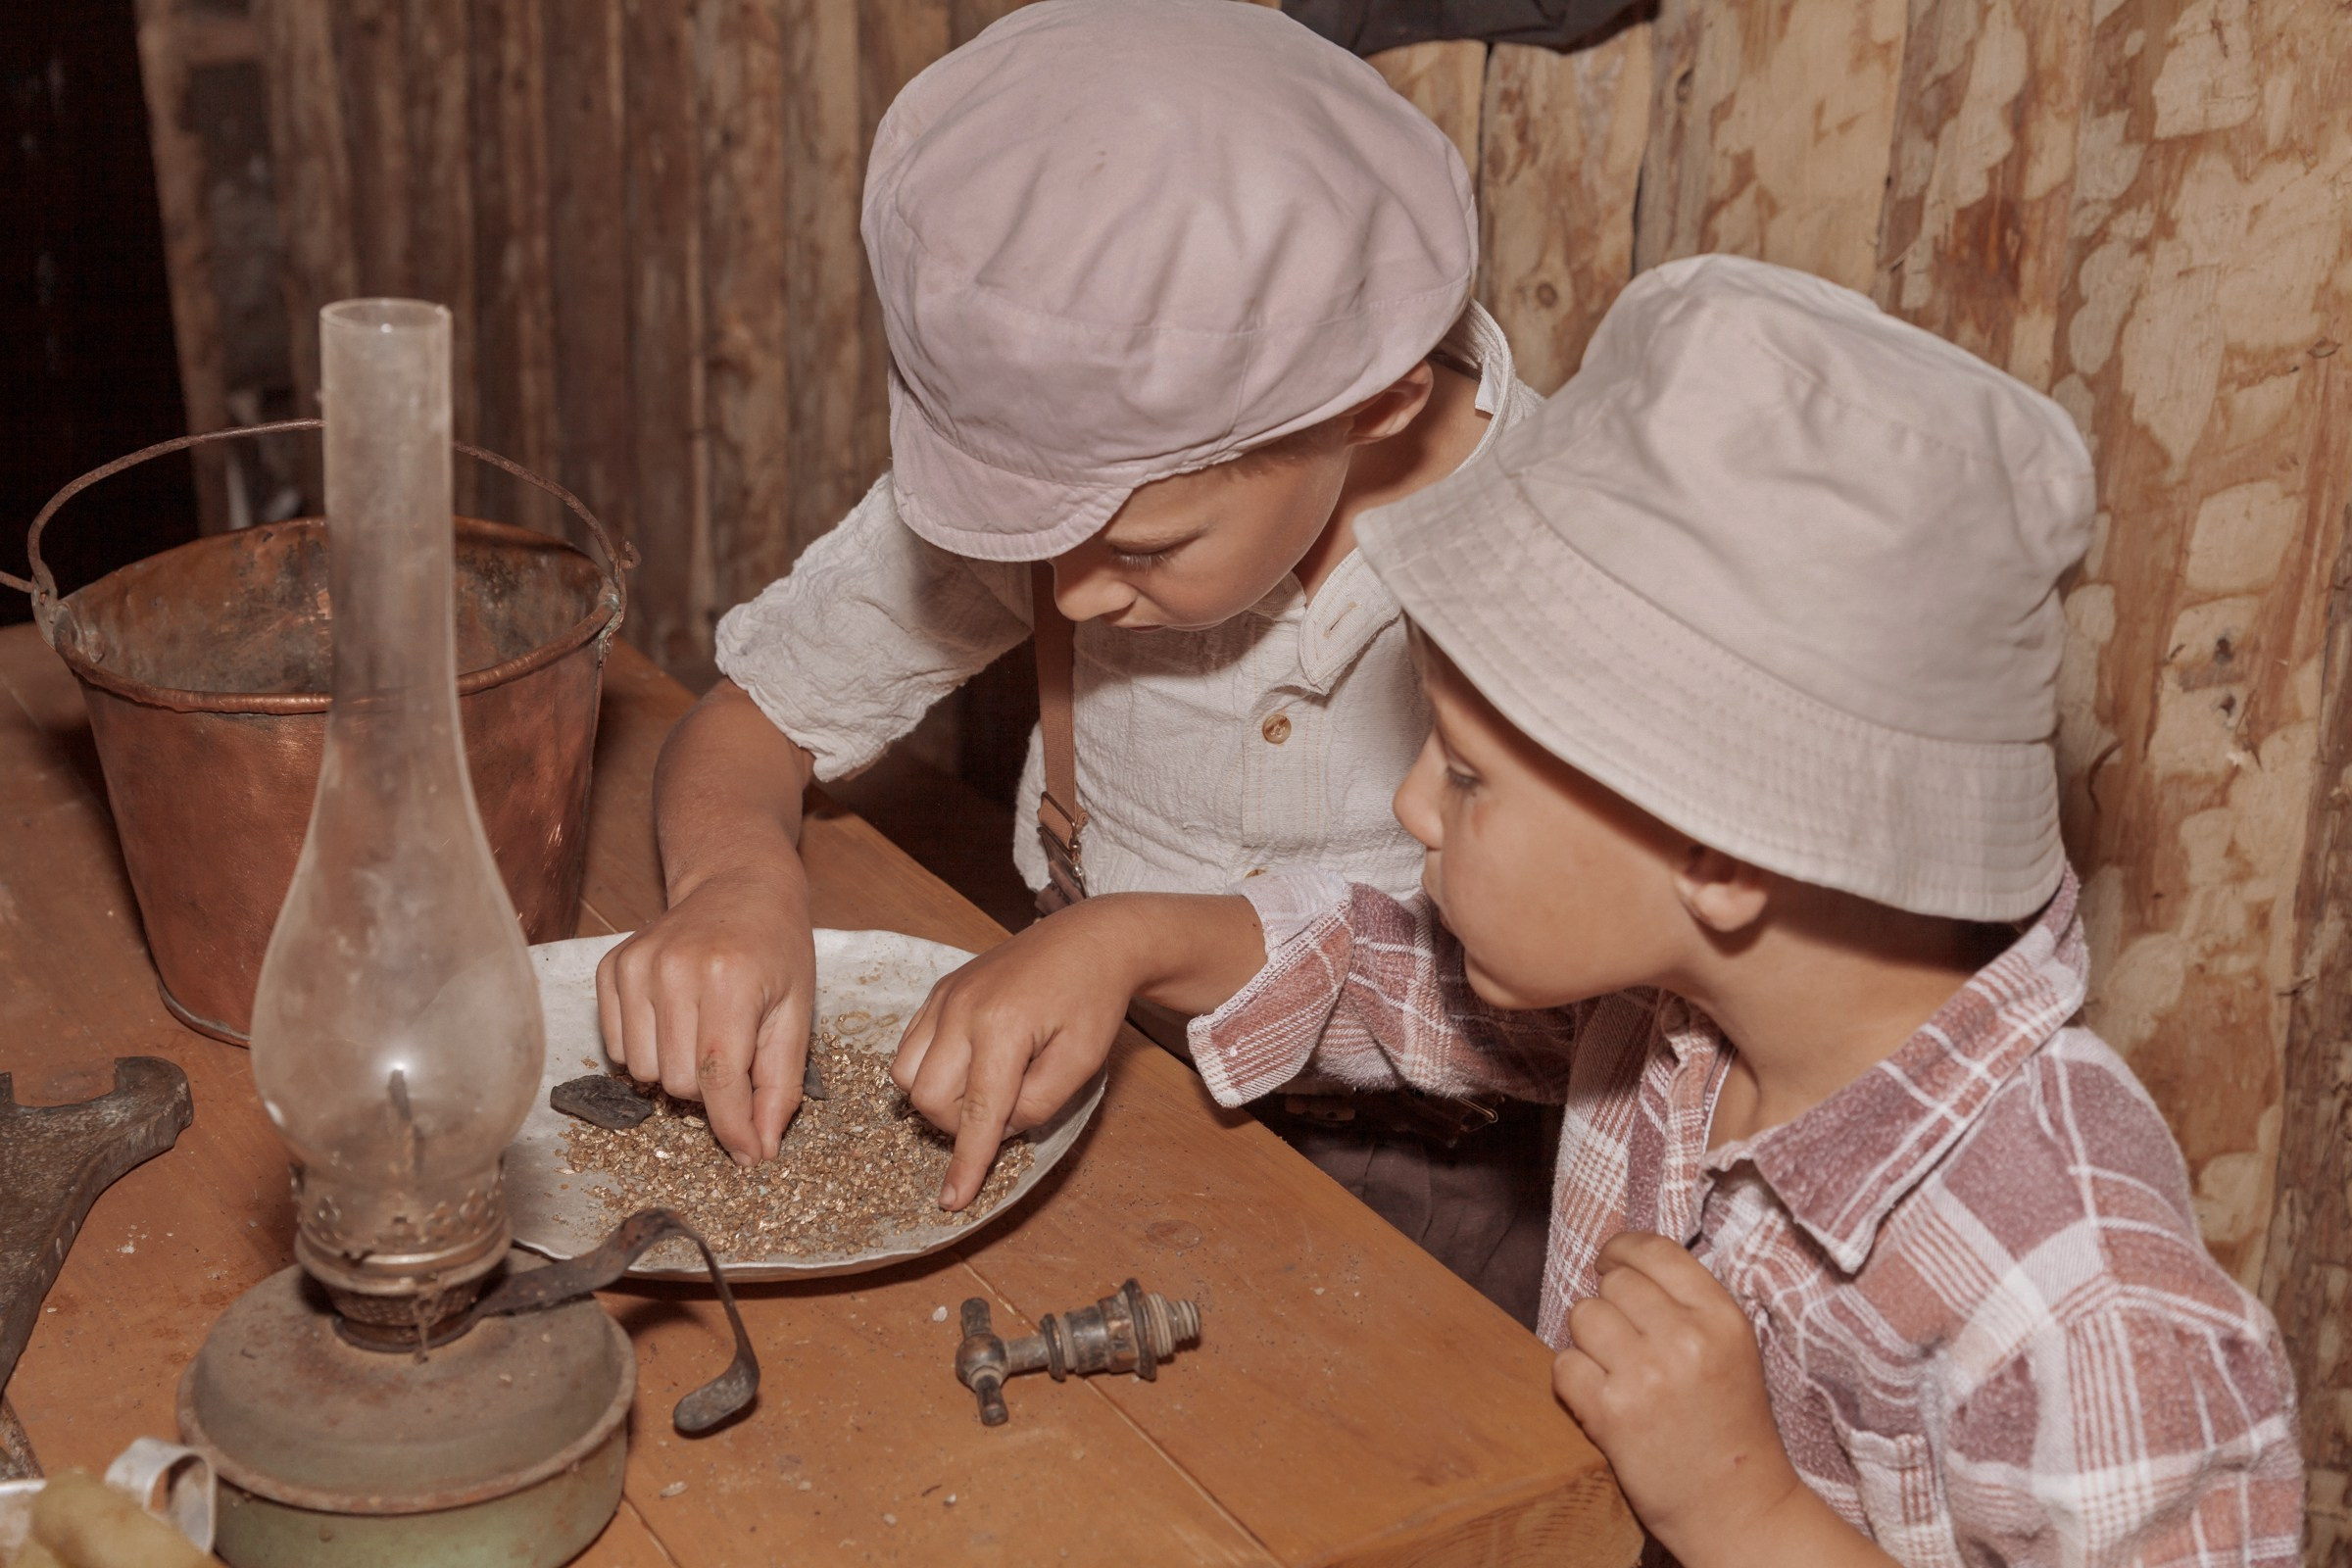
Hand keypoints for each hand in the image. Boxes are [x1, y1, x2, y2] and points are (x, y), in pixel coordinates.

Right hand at [595, 859, 815, 1166]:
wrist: (738, 885)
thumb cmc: (777, 950)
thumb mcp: (796, 1014)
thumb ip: (779, 1085)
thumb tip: (758, 1151)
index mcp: (730, 979)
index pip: (720, 1078)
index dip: (734, 1127)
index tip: (748, 1155)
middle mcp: (675, 969)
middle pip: (680, 1083)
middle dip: (711, 1090)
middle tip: (735, 1056)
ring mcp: (636, 966)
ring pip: (642, 1072)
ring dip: (676, 1072)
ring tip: (704, 1034)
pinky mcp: (611, 967)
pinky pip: (615, 1048)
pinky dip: (646, 1051)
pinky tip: (674, 1020)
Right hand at [891, 900, 1142, 1209]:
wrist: (1088, 939)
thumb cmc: (1092, 1001)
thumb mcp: (1082, 1061)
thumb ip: (1038, 1104)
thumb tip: (996, 1129)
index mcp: (1004, 1026)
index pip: (977, 1112)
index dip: (966, 1163)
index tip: (952, 1202)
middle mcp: (962, 1009)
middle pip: (929, 1097)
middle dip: (957, 1124)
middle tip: (1004, 1112)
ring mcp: (945, 996)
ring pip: (906, 1074)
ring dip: (937, 1099)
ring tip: (983, 1089)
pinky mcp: (939, 991)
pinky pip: (909, 1047)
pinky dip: (929, 1071)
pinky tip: (968, 1066)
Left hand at [1551, 1233, 1813, 1565]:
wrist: (1739, 1508)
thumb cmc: (1730, 1427)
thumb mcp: (1731, 1349)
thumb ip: (1686, 1305)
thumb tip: (1622, 1262)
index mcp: (1721, 1317)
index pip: (1653, 1250)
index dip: (1621, 1251)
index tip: (1610, 1265)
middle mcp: (1686, 1338)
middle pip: (1613, 1284)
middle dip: (1609, 1308)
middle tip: (1623, 1342)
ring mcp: (1647, 1374)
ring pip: (1583, 1317)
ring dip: (1589, 1343)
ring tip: (1615, 1373)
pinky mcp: (1612, 1413)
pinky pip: (1564, 1366)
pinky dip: (1574, 1383)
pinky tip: (1601, 1401)